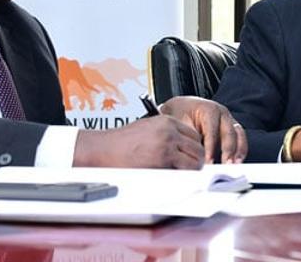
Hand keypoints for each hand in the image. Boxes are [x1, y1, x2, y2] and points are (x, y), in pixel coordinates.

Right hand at [73, 116, 204, 168]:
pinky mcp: (162, 160)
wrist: (103, 149)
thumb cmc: (120, 143)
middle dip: (195, 161)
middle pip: (198, 148)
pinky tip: (172, 178)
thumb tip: (181, 148)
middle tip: (188, 170)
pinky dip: (182, 177)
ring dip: (191, 170)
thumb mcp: (147, 128)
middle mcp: (169, 131)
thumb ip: (166, 134)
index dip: (193, 149)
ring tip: (180, 175)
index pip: (194, 135)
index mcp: (166, 121)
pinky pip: (183, 172)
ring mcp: (167, 145)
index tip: (189, 157)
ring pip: (195, 161)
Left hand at [160, 96, 246, 163]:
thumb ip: (188, 138)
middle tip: (226, 165)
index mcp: (209, 109)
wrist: (183, 106)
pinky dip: (240, 150)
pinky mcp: (232, 128)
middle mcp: (222, 113)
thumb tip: (191, 156)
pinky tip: (237, 161)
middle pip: (229, 133)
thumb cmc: (181, 114)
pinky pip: (240, 139)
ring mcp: (229, 120)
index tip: (208, 162)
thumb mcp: (181, 123)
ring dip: (238, 151)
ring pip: (239, 135)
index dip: (210, 148)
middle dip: (228, 150)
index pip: (212, 131)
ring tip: (235, 165)